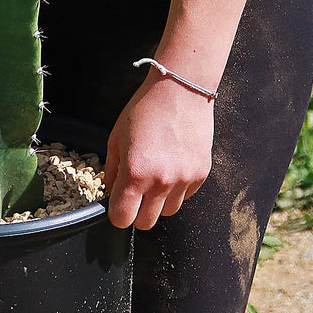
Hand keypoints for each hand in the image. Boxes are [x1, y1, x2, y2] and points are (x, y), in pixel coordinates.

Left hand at [104, 72, 213, 229]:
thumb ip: (112, 169)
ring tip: (156, 175)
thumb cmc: (145, 108)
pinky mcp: (201, 174)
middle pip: (146, 223)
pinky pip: (186, 196)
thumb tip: (111, 190)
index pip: (122, 218)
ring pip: (168, 212)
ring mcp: (184, 180)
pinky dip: (177, 188)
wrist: (180, 89)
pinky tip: (172, 165)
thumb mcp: (116, 137)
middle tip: (135, 192)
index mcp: (135, 173)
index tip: (118, 204)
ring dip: (159, 202)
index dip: (117, 213)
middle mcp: (161, 181)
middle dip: (137, 212)